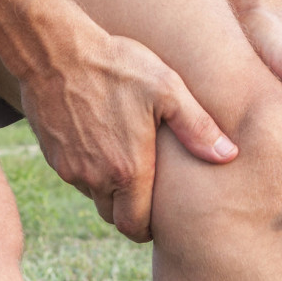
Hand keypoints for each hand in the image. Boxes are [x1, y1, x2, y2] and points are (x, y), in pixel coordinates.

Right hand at [17, 33, 237, 242]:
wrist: (54, 52)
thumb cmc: (116, 67)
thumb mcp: (166, 89)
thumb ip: (197, 127)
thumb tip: (228, 155)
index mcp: (128, 171)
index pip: (136, 228)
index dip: (148, 228)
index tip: (158, 215)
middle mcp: (96, 178)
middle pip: (114, 217)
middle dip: (131, 211)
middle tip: (147, 188)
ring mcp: (70, 169)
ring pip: (94, 196)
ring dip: (109, 188)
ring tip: (125, 158)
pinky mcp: (52, 156)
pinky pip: (75, 176)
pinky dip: (89, 169)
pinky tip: (101, 141)